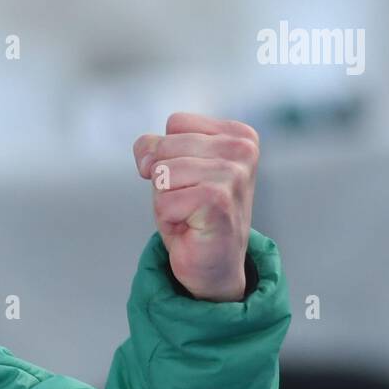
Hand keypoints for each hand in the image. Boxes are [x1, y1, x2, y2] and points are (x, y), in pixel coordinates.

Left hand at [132, 112, 258, 301]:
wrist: (214, 265)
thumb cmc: (193, 213)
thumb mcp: (171, 168)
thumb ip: (154, 148)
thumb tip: (146, 160)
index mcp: (239, 135)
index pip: (176, 124)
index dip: (168, 154)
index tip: (191, 180)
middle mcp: (242, 149)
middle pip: (165, 146)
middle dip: (165, 179)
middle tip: (189, 201)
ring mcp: (233, 174)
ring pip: (162, 172)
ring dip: (166, 200)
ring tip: (190, 213)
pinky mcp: (218, 200)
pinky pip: (163, 200)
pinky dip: (169, 219)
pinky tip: (192, 226)